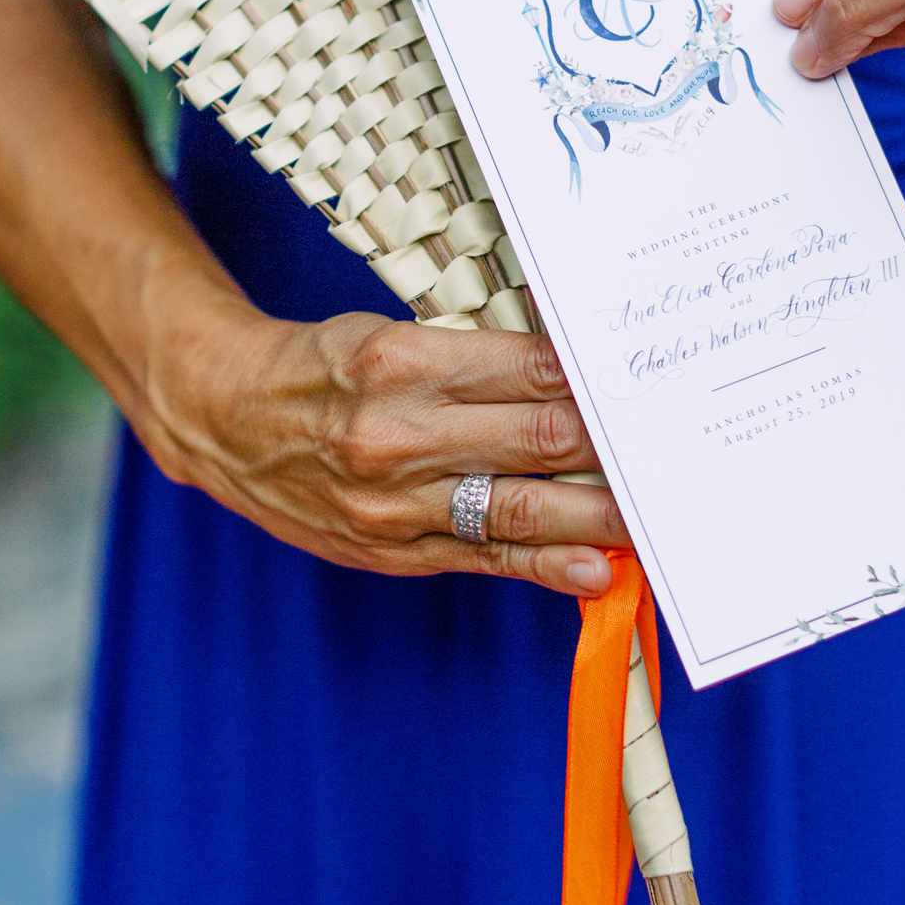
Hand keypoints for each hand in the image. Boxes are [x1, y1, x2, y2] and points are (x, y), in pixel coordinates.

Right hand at [141, 306, 628, 594]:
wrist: (227, 419)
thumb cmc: (323, 365)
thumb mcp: (391, 335)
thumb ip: (476, 357)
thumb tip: (571, 373)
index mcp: (401, 360)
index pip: (530, 369)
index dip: (597, 382)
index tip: (648, 385)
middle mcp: (398, 433)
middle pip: (538, 438)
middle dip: (615, 446)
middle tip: (677, 446)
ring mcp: (394, 501)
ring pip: (521, 506)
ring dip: (599, 514)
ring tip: (661, 517)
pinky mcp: (391, 549)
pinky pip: (483, 558)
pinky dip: (545, 566)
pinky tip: (596, 570)